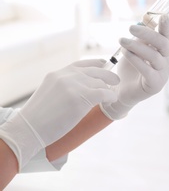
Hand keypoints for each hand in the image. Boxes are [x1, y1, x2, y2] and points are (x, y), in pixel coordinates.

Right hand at [0, 59, 118, 169]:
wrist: (28, 129)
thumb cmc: (39, 117)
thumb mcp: (51, 92)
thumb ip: (66, 85)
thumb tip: (85, 87)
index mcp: (59, 73)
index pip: (84, 63)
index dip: (98, 64)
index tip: (106, 67)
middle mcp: (67, 75)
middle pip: (97, 70)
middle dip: (109, 75)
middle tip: (116, 81)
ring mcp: (74, 85)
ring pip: (101, 82)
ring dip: (109, 89)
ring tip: (111, 95)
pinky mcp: (81, 97)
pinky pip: (104, 93)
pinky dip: (111, 96)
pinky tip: (111, 100)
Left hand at [100, 15, 168, 119]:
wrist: (122, 90)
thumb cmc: (129, 68)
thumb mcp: (134, 49)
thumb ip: (140, 37)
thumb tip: (143, 19)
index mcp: (163, 52)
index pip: (167, 36)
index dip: (166, 26)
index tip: (162, 15)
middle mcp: (166, 62)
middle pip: (163, 44)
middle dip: (147, 33)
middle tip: (130, 27)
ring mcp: (163, 74)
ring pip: (154, 56)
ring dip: (136, 46)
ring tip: (122, 41)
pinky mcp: (155, 85)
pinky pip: (147, 70)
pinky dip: (136, 59)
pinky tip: (126, 53)